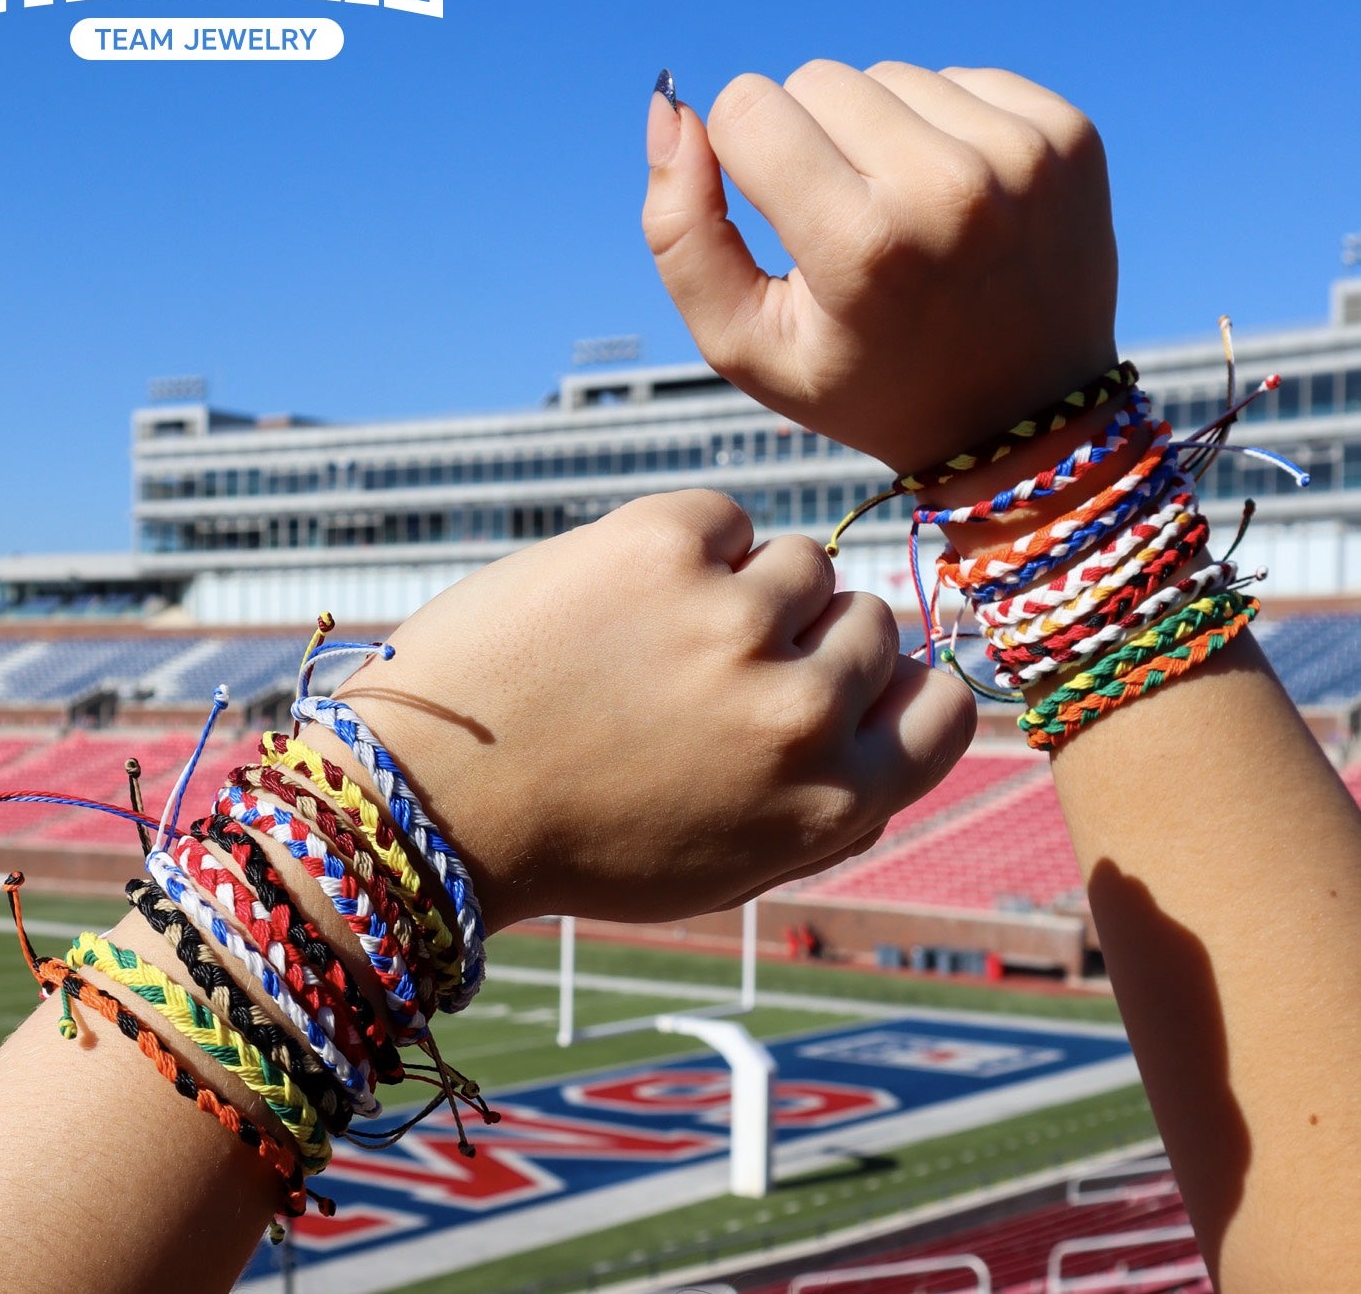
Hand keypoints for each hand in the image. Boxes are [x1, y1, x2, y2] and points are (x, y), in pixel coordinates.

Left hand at [327, 491, 974, 928]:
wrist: (433, 800)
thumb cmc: (582, 838)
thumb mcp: (735, 863)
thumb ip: (837, 795)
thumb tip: (904, 701)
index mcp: (833, 802)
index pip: (945, 706)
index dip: (894, 687)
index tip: (840, 681)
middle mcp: (801, 711)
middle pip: (870, 622)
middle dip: (805, 640)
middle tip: (713, 667)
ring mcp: (735, 617)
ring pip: (800, 560)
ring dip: (743, 589)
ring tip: (655, 635)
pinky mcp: (662, 543)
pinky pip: (723, 516)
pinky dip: (682, 546)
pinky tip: (619, 597)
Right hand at [643, 60, 1118, 475]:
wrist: (1025, 420)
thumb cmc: (864, 384)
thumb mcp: (745, 344)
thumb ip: (680, 233)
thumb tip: (670, 109)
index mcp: (863, 247)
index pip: (748, 109)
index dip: (740, 159)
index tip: (780, 221)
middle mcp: (950, 187)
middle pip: (815, 79)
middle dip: (809, 143)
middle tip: (844, 228)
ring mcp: (1022, 154)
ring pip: (888, 73)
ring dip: (877, 134)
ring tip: (902, 220)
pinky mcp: (1070, 134)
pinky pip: (957, 78)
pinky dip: (941, 130)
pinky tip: (956, 203)